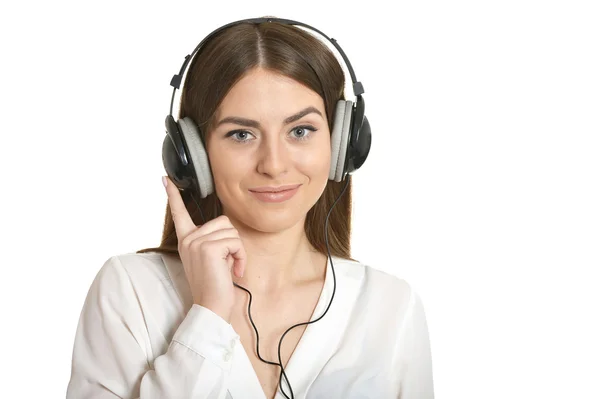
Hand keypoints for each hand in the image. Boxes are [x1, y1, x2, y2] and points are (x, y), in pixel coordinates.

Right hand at [163, 176, 245, 322]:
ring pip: (232, 232)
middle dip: (233, 242)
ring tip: (230, 268)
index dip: (173, 196)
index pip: (179, 213)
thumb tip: (225, 231)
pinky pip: (236, 242)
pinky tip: (234, 271)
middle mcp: (188, 239)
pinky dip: (241, 257)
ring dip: (238, 251)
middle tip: (227, 263)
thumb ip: (213, 241)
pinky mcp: (209, 248)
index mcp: (186, 240)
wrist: (212, 307)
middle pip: (224, 221)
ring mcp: (196, 242)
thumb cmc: (215, 285)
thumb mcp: (210, 258)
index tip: (166, 179)